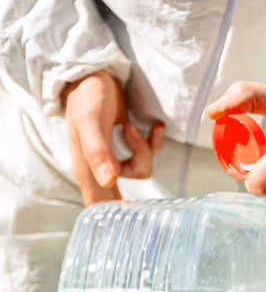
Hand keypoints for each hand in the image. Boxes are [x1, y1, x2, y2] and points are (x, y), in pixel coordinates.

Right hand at [63, 70, 165, 205]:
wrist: (92, 74)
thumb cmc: (86, 97)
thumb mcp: (91, 122)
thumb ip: (99, 152)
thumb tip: (108, 181)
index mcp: (86, 168)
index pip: (98, 205)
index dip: (114, 216)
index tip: (134, 216)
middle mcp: (99, 167)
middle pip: (125, 191)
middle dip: (138, 169)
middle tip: (135, 143)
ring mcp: (113, 158)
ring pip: (141, 169)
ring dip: (144, 148)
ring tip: (129, 126)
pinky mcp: (126, 146)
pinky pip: (148, 154)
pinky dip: (153, 141)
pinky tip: (152, 127)